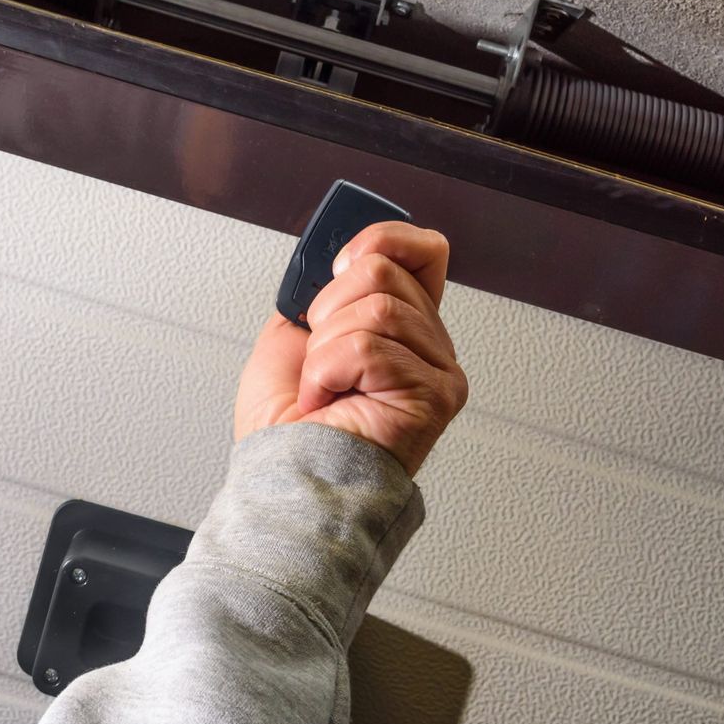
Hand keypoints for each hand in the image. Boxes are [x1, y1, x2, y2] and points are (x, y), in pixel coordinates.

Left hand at [234, 222, 467, 475]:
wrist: (286, 483)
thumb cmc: (286, 434)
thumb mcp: (291, 339)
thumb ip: (320, 294)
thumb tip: (333, 255)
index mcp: (402, 328)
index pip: (423, 251)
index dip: (381, 240)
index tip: (339, 263)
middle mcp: (428, 347)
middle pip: (384, 271)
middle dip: (329, 311)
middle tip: (322, 361)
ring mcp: (437, 371)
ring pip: (376, 306)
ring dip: (325, 349)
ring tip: (327, 387)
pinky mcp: (434, 394)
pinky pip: (368, 345)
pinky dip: (328, 372)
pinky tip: (332, 402)